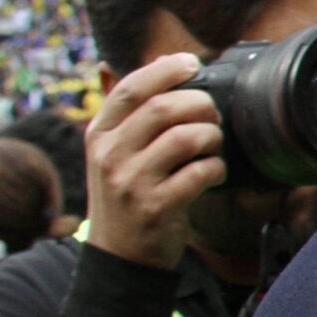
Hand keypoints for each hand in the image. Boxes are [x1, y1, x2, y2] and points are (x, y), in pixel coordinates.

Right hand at [86, 53, 224, 269]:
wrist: (120, 253)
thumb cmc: (128, 193)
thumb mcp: (117, 152)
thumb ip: (135, 113)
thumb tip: (163, 63)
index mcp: (100, 134)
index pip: (131, 88)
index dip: (165, 70)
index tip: (193, 63)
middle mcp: (110, 154)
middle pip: (163, 109)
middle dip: (200, 104)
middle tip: (213, 114)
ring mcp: (131, 182)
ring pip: (185, 138)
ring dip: (212, 137)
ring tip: (213, 145)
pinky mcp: (156, 206)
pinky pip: (200, 173)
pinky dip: (217, 168)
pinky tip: (214, 173)